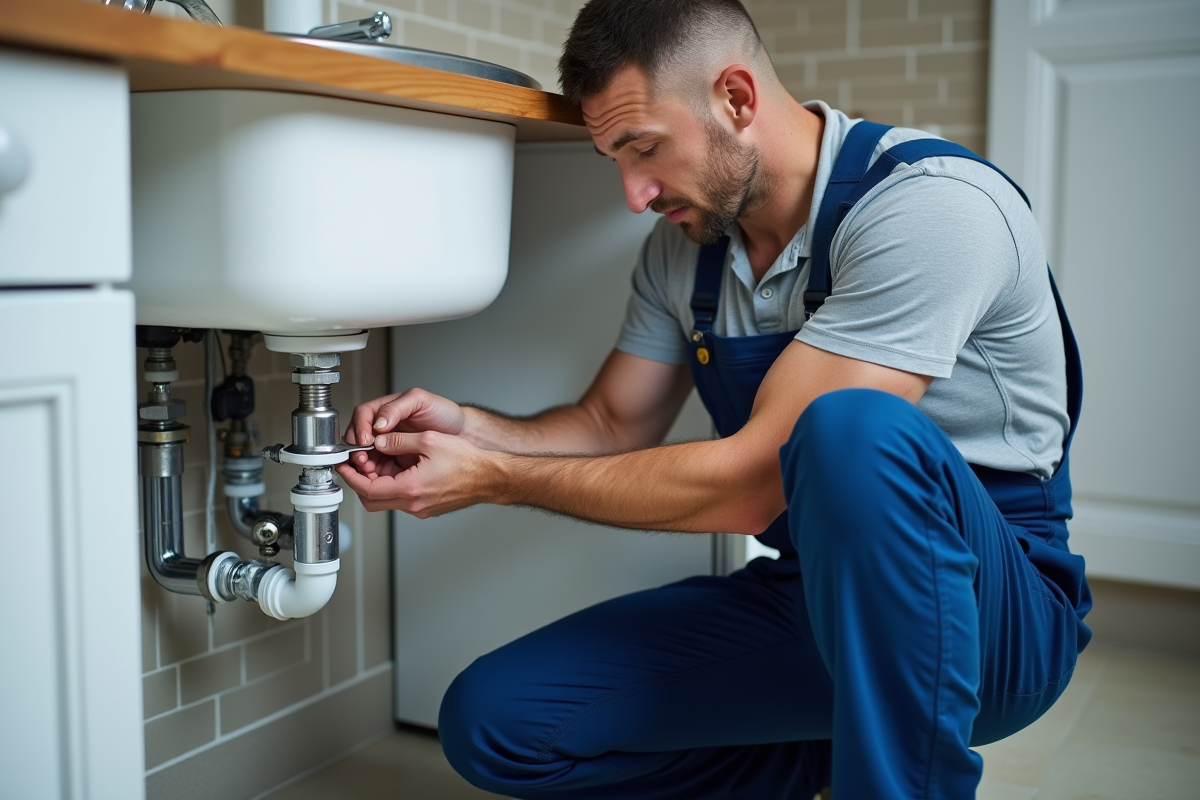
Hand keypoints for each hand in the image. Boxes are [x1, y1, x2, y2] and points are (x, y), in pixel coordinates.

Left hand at [336, 429, 498, 516]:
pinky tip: (399, 469)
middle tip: (357, 465)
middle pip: (372, 500)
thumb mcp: (429, 441)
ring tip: (379, 463)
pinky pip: (401, 500)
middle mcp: (413, 504)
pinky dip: (392, 486)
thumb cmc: (467, 461)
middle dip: (360, 482)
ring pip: (386, 501)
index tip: (344, 465)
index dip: (351, 477)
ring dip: (377, 484)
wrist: (490, 477)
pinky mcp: (426, 508)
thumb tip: (379, 441)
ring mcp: (420, 509)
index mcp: (410, 488)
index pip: (367, 489)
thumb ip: (398, 440)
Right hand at [344, 388, 465, 473]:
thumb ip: (396, 409)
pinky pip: (378, 468)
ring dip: (363, 464)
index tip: (365, 440)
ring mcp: (388, 445)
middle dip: (356, 449)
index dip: (360, 428)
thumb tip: (377, 423)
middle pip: (357, 437)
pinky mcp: (394, 461)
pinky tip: (379, 476)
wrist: (462, 432)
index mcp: (386, 409)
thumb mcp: (421, 401)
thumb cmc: (444, 413)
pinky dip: (375, 474)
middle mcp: (383, 427)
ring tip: (369, 469)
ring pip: (365, 455)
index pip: (362, 416)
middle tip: (363, 458)